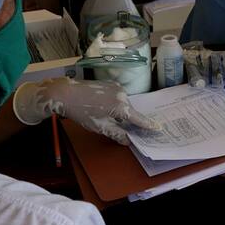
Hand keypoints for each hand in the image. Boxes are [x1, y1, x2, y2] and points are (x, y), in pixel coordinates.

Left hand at [12, 78, 159, 143]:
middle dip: (128, 120)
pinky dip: (115, 103)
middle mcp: (123, 95)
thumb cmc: (82, 112)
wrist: (66, 93)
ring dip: (120, 111)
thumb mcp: (100, 127)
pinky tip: (103, 107)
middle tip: (123, 129)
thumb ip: (117, 135)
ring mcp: (117, 87)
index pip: (139, 119)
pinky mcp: (110, 83)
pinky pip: (118, 96)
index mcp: (122, 107)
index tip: (158, 128)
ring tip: (105, 117)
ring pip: (123, 104)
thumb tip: (129, 141)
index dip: (148, 125)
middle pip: (130, 111)